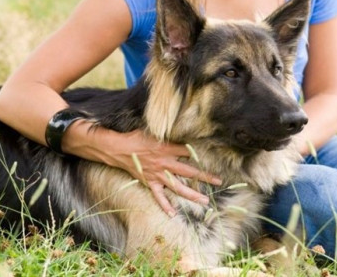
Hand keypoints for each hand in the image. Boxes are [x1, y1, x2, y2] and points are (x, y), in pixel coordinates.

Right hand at [65, 124, 221, 216]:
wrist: (118, 148)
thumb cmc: (135, 136)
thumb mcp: (153, 130)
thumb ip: (167, 130)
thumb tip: (178, 123)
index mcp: (167, 148)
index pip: (188, 150)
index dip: (201, 152)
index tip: (215, 155)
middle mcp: (165, 163)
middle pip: (189, 171)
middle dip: (205, 176)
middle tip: (219, 182)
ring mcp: (158, 175)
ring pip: (178, 187)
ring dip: (192, 195)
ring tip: (205, 201)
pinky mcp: (149, 182)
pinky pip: (159, 196)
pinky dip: (165, 205)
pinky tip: (173, 214)